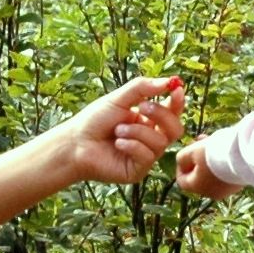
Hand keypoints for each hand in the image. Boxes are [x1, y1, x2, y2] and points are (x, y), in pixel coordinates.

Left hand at [53, 76, 185, 186]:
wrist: (75, 143)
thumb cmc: (94, 120)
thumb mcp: (118, 98)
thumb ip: (143, 88)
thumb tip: (171, 81)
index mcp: (148, 121)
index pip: (172, 112)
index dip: (177, 102)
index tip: (177, 89)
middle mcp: (150, 139)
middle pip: (175, 129)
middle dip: (161, 115)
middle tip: (141, 107)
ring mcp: (145, 156)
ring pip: (160, 142)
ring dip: (138, 132)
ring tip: (118, 130)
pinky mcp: (138, 171)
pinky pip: (148, 156)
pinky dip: (132, 146)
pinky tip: (117, 144)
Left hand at [176, 135, 243, 199]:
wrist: (244, 154)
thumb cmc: (214, 153)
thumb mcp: (192, 151)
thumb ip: (182, 158)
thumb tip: (182, 162)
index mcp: (198, 188)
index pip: (182, 180)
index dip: (181, 165)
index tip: (187, 151)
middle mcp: (212, 193)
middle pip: (198, 176)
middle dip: (196, 158)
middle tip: (200, 141)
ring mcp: (227, 190)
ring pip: (212, 173)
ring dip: (209, 159)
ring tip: (214, 141)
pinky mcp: (239, 184)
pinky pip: (225, 174)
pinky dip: (222, 163)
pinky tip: (226, 149)